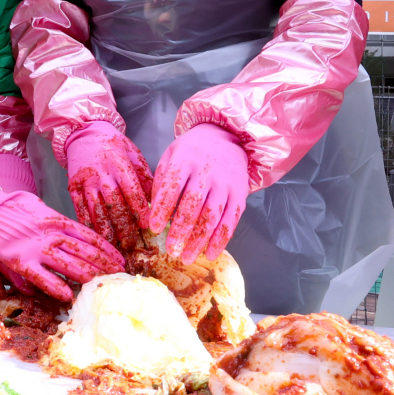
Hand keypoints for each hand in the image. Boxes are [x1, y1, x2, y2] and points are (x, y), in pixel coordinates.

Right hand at [0, 190, 124, 300]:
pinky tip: (68, 295)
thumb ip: (56, 220)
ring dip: (88, 276)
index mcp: (58, 220)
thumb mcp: (39, 207)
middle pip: (85, 252)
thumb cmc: (13, 206)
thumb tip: (69, 230)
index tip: (119, 260)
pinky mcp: (21, 260)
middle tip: (119, 277)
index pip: (90, 237)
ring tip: (102, 285)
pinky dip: (56, 286)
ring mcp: (37, 248)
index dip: (107, 250)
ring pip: (70, 264)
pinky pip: (42, 276)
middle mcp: (52, 234)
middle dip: (104, 266)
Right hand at [64, 120, 152, 248]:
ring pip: (96, 210)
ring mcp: (85, 181)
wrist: (83, 133)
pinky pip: (80, 208)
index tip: (149, 226)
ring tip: (115, 245)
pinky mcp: (73, 186)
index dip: (140, 210)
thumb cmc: (113, 144)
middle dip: (124, 226)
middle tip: (133, 244)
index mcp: (119, 164)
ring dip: (106, 229)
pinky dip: (88, 224)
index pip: (132, 191)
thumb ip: (144, 176)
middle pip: (114, 204)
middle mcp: (101, 174)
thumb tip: (157, 199)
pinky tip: (95, 235)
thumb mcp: (133, 154)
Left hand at [149, 123, 248, 263]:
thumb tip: (153, 209)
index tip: (154, 229)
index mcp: (184, 161)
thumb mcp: (171, 154)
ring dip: (199, 240)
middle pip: (193, 206)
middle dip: (181, 231)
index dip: (163, 210)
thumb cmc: (192, 150)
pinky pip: (231, 221)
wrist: (227, 137)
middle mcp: (206, 173)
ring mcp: (225, 185)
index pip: (171, 188)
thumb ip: (161, 179)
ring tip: (187, 257)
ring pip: (212, 216)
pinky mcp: (240, 195)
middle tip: (171, 251)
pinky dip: (221, 240)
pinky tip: (210, 253)